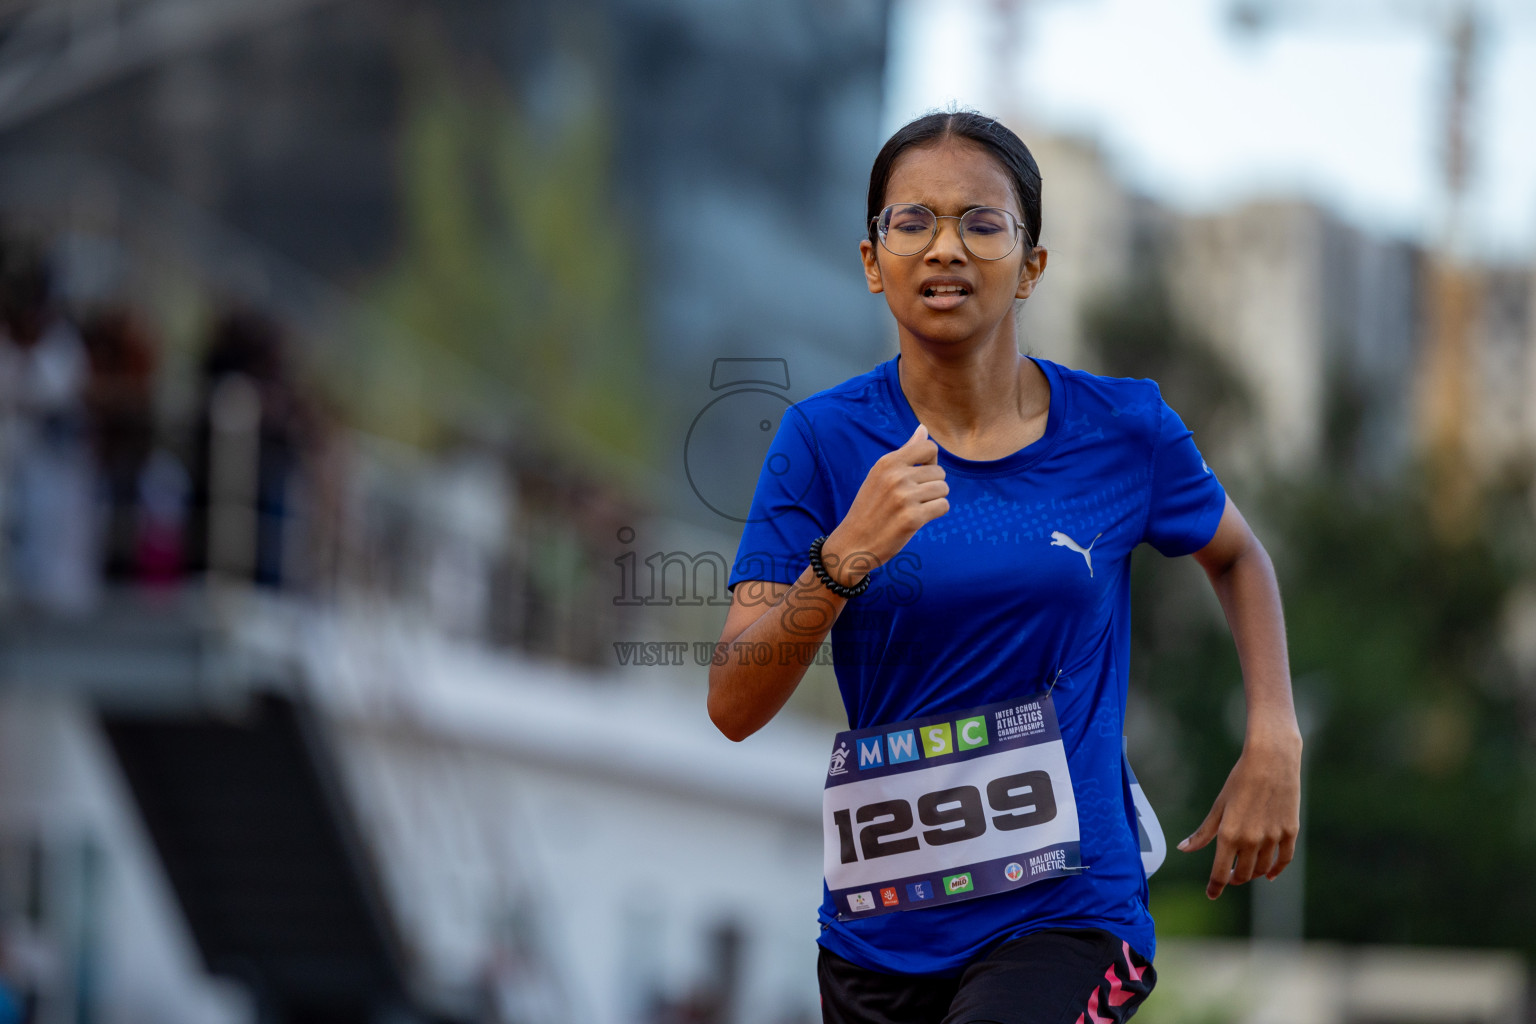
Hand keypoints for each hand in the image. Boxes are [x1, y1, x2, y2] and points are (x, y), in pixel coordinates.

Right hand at [822, 423, 948, 582]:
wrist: (853, 542)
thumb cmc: (870, 507)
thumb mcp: (881, 475)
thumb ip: (905, 452)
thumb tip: (923, 428)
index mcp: (887, 462)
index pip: (929, 447)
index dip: (931, 462)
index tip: (919, 475)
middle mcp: (896, 476)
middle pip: (940, 472)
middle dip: (932, 486)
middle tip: (912, 499)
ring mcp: (904, 497)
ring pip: (943, 489)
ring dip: (934, 500)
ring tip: (914, 508)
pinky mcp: (912, 518)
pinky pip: (943, 506)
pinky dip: (935, 513)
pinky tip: (919, 519)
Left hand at [1177, 734, 1300, 899]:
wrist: (1271, 761)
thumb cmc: (1240, 781)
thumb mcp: (1218, 807)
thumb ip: (1203, 833)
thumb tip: (1184, 848)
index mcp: (1229, 835)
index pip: (1220, 873)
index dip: (1215, 887)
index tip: (1211, 895)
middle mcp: (1252, 840)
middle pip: (1243, 875)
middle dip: (1233, 879)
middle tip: (1228, 876)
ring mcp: (1273, 838)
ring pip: (1262, 869)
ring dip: (1252, 874)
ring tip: (1245, 870)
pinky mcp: (1290, 832)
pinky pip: (1284, 860)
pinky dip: (1276, 870)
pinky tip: (1269, 874)